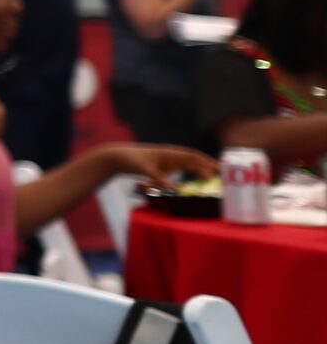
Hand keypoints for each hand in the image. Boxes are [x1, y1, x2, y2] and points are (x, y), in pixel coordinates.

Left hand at [99, 144, 217, 183]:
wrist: (118, 157)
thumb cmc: (131, 161)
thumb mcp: (146, 170)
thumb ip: (161, 179)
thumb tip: (177, 189)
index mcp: (170, 153)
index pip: (193, 157)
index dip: (207, 162)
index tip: (221, 169)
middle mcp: (171, 155)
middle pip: (194, 160)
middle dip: (209, 167)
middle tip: (224, 176)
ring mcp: (168, 160)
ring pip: (190, 164)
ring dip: (202, 170)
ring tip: (215, 178)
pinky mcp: (164, 165)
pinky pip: (182, 168)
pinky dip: (192, 172)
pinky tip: (198, 179)